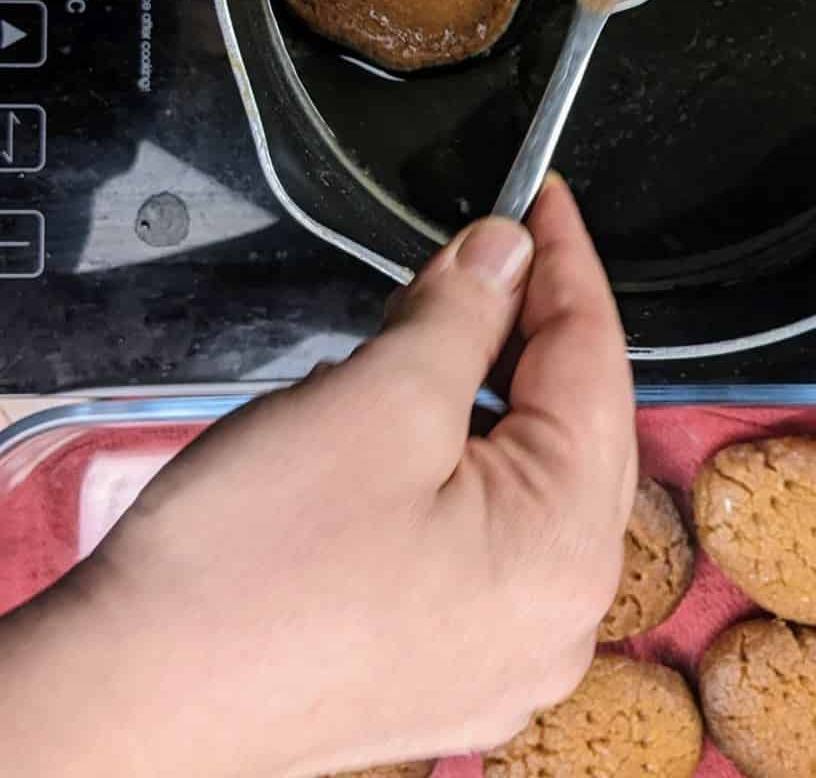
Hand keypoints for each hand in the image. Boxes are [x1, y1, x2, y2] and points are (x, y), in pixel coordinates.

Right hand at [0, 177, 635, 777]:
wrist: (126, 707)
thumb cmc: (243, 576)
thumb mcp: (374, 402)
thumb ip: (463, 315)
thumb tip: (508, 253)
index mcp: (565, 550)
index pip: (598, 362)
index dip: (567, 262)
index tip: (543, 199)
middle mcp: (557, 620)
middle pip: (573, 423)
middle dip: (527, 327)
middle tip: (478, 254)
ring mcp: (501, 655)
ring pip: (526, 478)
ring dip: (489, 392)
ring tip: (432, 327)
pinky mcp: (444, 668)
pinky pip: (485, 536)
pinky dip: (462, 463)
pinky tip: (414, 425)